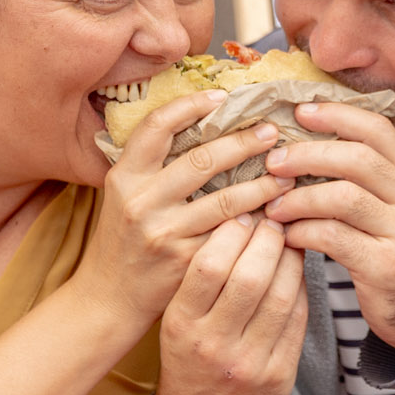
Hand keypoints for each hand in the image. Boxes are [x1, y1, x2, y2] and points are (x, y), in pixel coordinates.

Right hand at [78, 90, 295, 323]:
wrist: (109, 296)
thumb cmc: (123, 239)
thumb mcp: (124, 195)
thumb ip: (153, 165)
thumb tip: (202, 125)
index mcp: (124, 177)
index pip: (157, 127)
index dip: (190, 105)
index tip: (221, 97)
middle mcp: (142, 201)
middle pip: (202, 159)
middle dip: (243, 141)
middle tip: (271, 132)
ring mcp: (165, 233)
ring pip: (225, 200)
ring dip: (261, 184)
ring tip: (284, 175)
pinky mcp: (187, 261)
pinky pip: (230, 235)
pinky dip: (256, 222)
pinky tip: (274, 214)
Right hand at [150, 216, 308, 394]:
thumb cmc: (188, 357)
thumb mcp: (177, 320)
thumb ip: (201, 278)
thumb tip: (239, 221)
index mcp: (180, 325)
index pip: (209, 265)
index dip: (232, 233)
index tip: (243, 216)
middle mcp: (213, 346)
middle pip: (251, 277)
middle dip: (268, 240)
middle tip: (275, 220)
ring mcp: (248, 364)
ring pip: (281, 296)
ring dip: (291, 260)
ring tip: (290, 239)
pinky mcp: (278, 377)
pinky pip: (297, 321)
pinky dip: (301, 289)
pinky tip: (298, 272)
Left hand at [263, 103, 394, 357]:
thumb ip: (370, 177)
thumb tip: (311, 141)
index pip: (378, 129)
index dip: (336, 114)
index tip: (299, 112)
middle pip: (356, 158)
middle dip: (307, 155)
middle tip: (273, 162)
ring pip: (342, 197)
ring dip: (298, 198)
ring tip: (273, 206)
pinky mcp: (385, 267)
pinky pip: (333, 238)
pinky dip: (302, 232)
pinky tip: (287, 236)